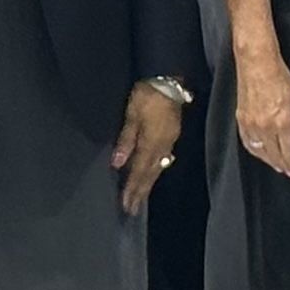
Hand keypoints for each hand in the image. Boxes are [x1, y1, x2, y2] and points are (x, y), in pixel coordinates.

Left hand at [113, 82, 185, 213]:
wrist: (169, 80)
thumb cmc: (147, 96)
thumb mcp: (132, 115)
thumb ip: (126, 140)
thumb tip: (117, 164)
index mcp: (151, 143)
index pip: (139, 171)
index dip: (132, 189)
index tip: (126, 204)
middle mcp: (162, 146)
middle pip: (151, 174)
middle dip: (141, 192)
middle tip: (133, 209)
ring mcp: (169, 141)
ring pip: (158, 168)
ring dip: (148, 183)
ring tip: (141, 196)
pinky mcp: (172, 135)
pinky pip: (163, 159)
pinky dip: (155, 170)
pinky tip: (153, 173)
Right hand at [234, 44, 289, 180]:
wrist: (257, 64)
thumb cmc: (280, 78)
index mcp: (282, 123)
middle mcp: (266, 127)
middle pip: (275, 156)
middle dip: (284, 166)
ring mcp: (251, 124)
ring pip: (260, 152)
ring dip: (270, 161)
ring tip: (278, 165)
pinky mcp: (241, 119)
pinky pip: (248, 143)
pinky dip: (256, 151)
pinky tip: (261, 153)